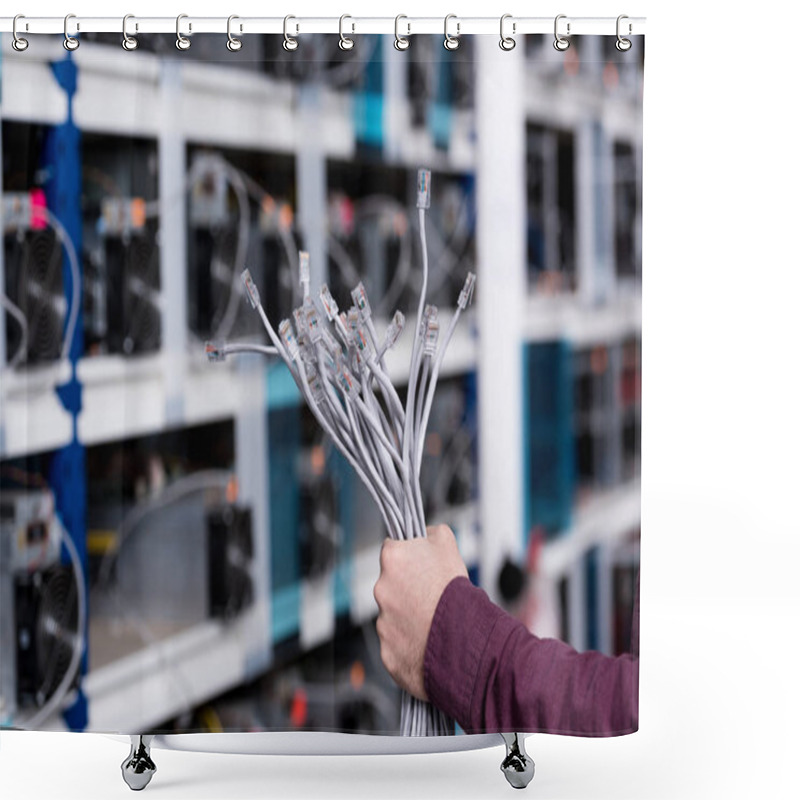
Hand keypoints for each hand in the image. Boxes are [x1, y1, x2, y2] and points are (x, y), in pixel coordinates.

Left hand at [373, 525, 467, 700]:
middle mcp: (381, 589)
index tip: (416, 565)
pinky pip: (396, 644)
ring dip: (408, 616)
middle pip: (391, 585)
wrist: (462, 637)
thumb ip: (430, 533)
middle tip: (429, 595)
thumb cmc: (454, 591)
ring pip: (393, 615)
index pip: (391, 551)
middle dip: (407, 589)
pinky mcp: (387, 651)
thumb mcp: (447, 544)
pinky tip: (428, 640)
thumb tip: (422, 533)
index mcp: (392, 559)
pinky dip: (410, 642)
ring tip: (432, 620)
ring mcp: (383, 622)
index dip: (406, 557)